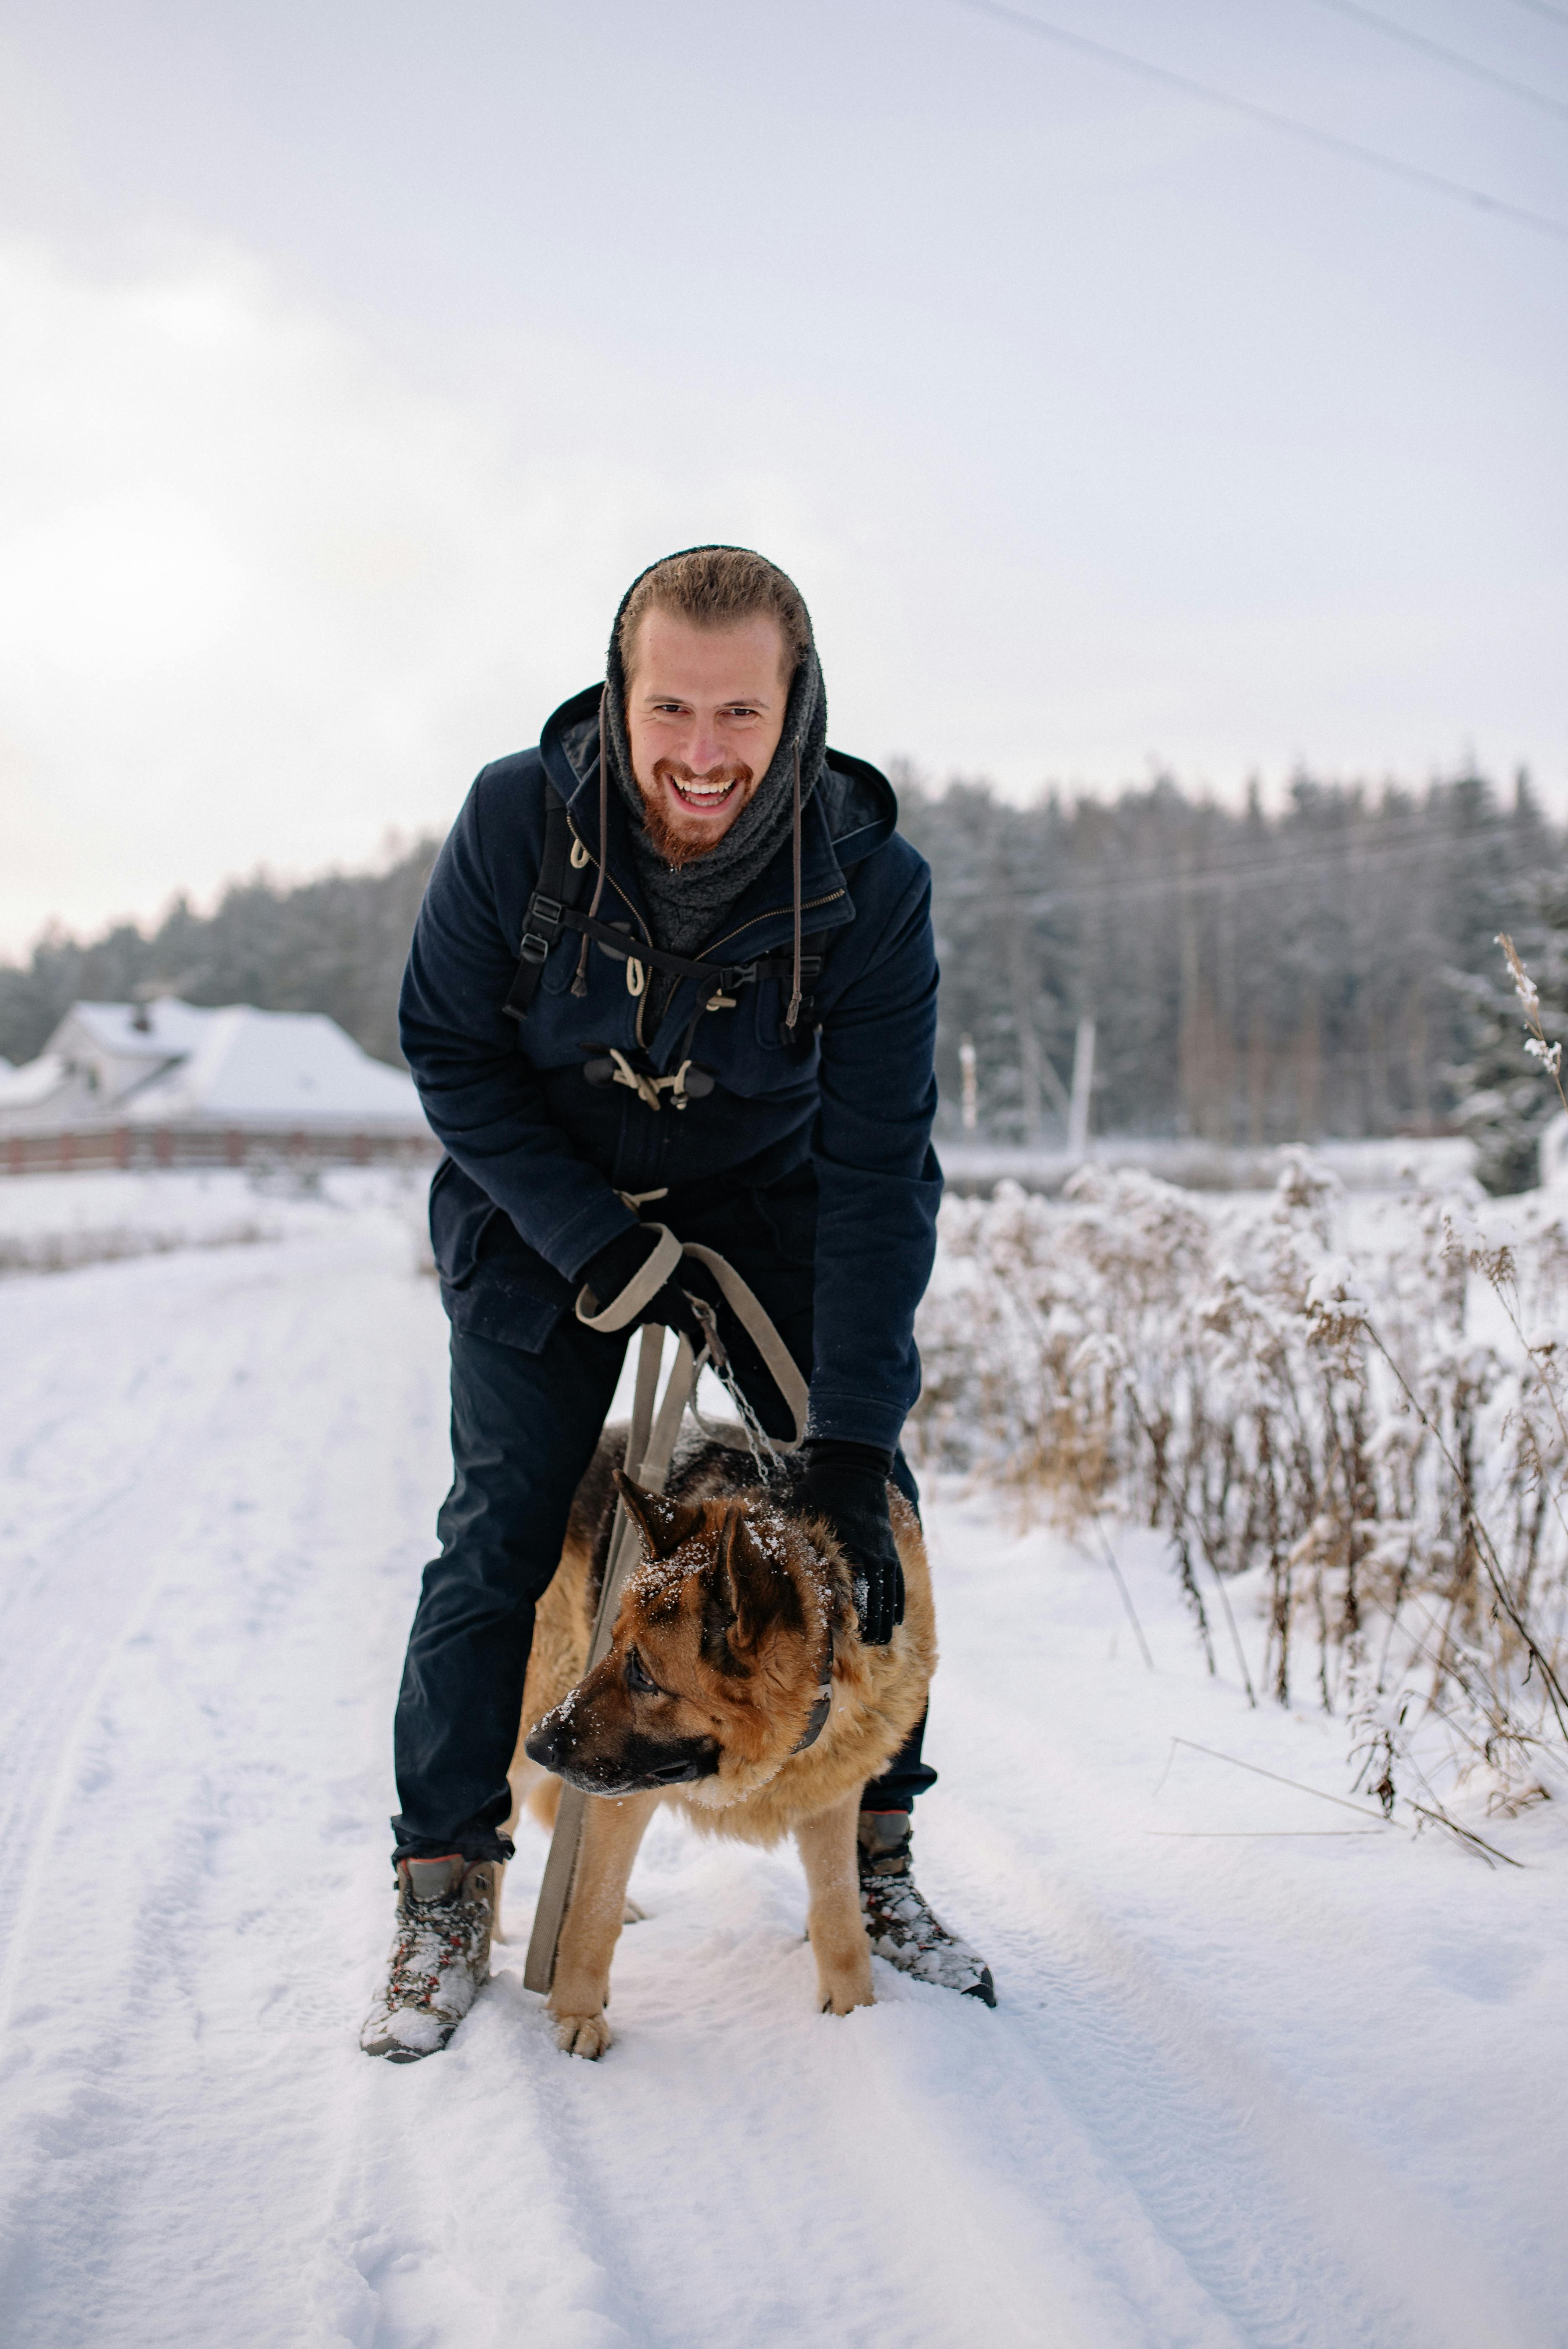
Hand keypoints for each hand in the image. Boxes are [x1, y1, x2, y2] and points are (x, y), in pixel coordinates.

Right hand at [579, 1226, 715, 1353]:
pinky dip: (639, 1303)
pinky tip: (632, 1284)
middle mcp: (651, 1315)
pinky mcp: (617, 1314)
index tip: (696, 1304)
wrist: (605, 1244)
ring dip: (656, 1304)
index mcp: (669, 1303)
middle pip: (670, 1319)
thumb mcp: (680, 1261)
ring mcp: (632, 1316)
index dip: (696, 1317)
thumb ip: (700, 1284)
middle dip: (675, 1305)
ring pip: (653, 1316)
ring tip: (648, 1278)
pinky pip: (636, 1314)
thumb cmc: (648, 1249)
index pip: (690, 1325)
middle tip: (669, 1282)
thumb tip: (716, 1302)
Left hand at [795, 1440, 904, 1644]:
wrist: (853, 1465)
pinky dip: (895, 1606)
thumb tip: (767, 1565)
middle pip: (870, 1608)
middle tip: (857, 1658)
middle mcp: (866, 1558)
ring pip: (887, 1600)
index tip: (833, 1649)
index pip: (844, 1600)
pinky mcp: (890, 1550)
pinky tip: (892, 1622)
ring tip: (876, 1647)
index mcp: (842, 1554)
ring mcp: (882, 1554)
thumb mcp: (799, 1516)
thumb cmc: (819, 1491)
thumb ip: (790, 1544)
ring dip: (882, 1625)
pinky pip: (897, 1585)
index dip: (840, 1627)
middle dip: (865, 1634)